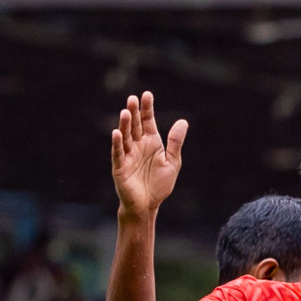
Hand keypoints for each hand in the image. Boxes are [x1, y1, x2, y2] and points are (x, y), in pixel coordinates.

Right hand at [111, 92, 188, 219]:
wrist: (148, 205)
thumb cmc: (159, 185)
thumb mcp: (172, 162)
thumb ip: (175, 142)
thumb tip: (183, 121)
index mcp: (151, 143)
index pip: (147, 121)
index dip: (147, 108)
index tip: (147, 94)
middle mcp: (138, 146)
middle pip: (135, 125)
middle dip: (134, 112)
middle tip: (133, 98)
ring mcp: (127, 155)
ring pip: (125, 136)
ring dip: (125, 124)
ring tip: (126, 111)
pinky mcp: (120, 167)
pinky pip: (118, 153)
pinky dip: (117, 143)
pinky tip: (117, 133)